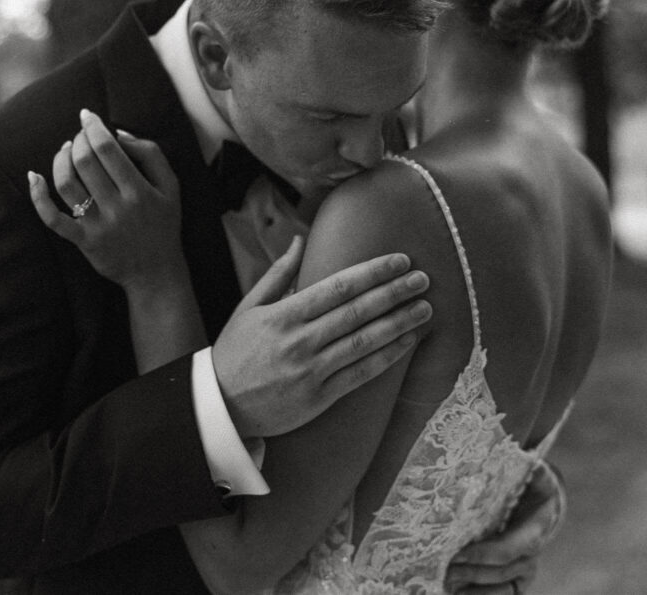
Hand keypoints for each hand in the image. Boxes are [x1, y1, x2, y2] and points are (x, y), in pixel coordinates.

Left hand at [29, 109, 184, 290]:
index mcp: (140, 190)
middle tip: (79, 135)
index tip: (87, 116)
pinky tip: (34, 177)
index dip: (93, 127)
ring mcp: (98, 225)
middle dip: (77, 140)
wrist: (156, 273)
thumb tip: (120, 134)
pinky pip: (53, 218)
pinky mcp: (83, 241)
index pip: (108, 149)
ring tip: (64, 150)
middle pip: (85, 161)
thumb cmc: (164, 225)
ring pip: (67, 183)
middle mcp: (118, 207)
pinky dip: (39, 197)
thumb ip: (151, 154)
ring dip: (60, 160)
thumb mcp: (172, 187)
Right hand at [212, 237, 431, 437]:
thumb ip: (278, 274)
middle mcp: (300, 341)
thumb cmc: (235, 352)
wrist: (220, 406)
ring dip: (399, 323)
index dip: (372, 272)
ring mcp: (311, 371)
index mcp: (283, 315)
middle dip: (394, 292)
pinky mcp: (320, 397)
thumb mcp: (248, 308)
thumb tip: (300, 240)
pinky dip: (387, 356)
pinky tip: (407, 342)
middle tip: (423, 278)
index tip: (399, 260)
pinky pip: (361, 374)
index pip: (337, 287)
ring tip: (425, 308)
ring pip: (364, 342)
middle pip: (357, 311)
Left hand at [445, 460, 566, 593]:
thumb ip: (530, 467)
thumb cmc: (532, 482)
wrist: (543, 500)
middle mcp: (532, 552)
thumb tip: (529, 459)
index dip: (483, 554)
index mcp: (536, 526)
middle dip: (470, 572)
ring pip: (500, 586)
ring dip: (473, 587)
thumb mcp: (534, 472)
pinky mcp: (517, 578)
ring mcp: (525, 568)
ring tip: (445, 582)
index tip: (457, 553)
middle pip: (500, 571)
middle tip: (442, 568)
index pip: (509, 549)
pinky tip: (457, 593)